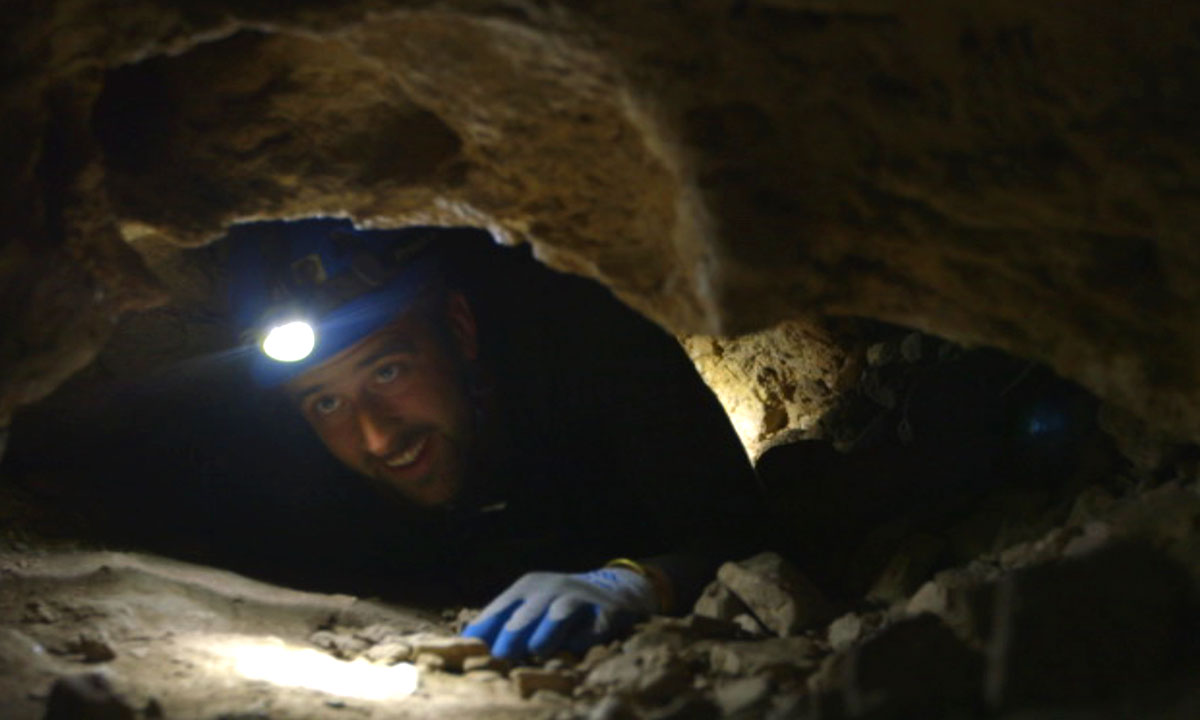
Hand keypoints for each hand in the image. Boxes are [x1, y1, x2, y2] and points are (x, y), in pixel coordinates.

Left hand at [461, 568, 658, 660]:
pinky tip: (576, 647)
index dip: (485, 628)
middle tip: (501, 653)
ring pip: (561, 612)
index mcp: (527, 588)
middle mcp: (552, 589)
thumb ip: (502, 624)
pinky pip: (596, 624)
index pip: (501, 609)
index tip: (468, 648)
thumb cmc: (559, 605)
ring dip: (548, 630)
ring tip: (536, 649)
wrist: (613, 589)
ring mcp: (581, 598)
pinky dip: (586, 636)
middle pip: (529, 609)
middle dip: (514, 630)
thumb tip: (465, 642)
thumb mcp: (531, 606)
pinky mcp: (608, 612)